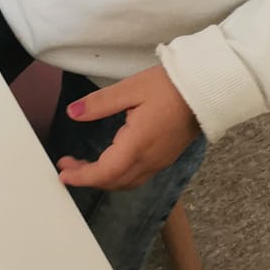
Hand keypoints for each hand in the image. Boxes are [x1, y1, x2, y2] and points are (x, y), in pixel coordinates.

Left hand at [56, 65, 199, 190]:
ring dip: (103, 179)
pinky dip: (118, 176)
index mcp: (138, 144)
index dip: (82, 177)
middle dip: (88, 178)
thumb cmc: (169, 86)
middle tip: (67, 166)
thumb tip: (72, 113)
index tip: (62, 174)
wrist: (206, 90)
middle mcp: (149, 159)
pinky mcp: (166, 158)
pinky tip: (110, 163)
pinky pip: (138, 176)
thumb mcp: (130, 88)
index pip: (105, 172)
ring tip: (83, 166)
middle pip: (114, 181)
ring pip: (127, 182)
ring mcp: (160, 161)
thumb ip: (99, 103)